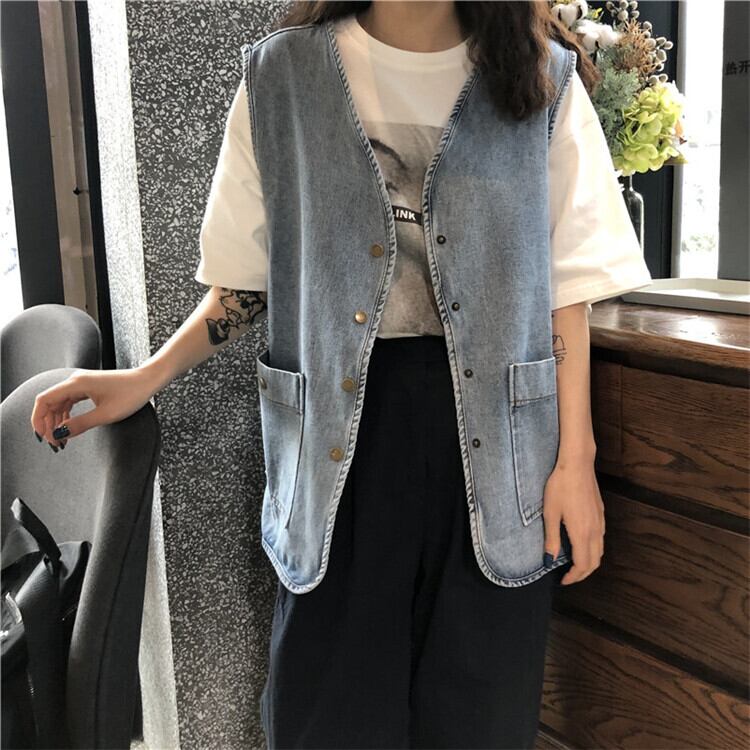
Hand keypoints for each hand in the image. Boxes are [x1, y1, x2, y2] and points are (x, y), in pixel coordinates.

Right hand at [30, 367, 159, 450]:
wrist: (147, 381)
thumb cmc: (131, 395)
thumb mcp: (106, 415)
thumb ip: (81, 424)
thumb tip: (60, 434)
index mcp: (76, 383)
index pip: (44, 400)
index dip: (38, 420)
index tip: (43, 437)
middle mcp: (75, 380)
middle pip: (49, 402)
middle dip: (48, 423)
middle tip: (55, 443)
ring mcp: (82, 382)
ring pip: (59, 402)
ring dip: (57, 420)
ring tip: (62, 439)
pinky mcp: (88, 386)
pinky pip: (69, 400)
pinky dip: (66, 414)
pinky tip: (69, 427)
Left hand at [542, 456, 604, 584]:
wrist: (577, 465)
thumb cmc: (559, 487)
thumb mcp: (550, 513)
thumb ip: (551, 539)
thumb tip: (549, 560)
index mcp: (582, 533)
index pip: (583, 565)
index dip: (574, 577)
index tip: (562, 580)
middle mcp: (595, 531)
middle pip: (595, 562)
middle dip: (583, 574)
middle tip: (568, 576)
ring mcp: (600, 522)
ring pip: (600, 551)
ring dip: (589, 562)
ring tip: (574, 564)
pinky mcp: (601, 513)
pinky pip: (601, 539)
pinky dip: (593, 549)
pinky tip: (581, 544)